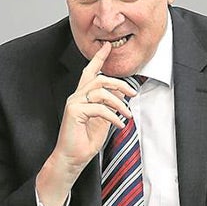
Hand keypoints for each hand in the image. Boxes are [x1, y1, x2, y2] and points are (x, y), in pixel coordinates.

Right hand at [36, 42, 136, 205]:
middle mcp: (76, 97)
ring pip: (101, 91)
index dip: (98, 58)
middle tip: (133, 94)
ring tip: (127, 114)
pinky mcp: (74, 112)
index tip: (107, 46)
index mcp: (82, 97)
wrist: (72, 159)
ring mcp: (74, 103)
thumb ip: (109, 106)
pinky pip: (99, 108)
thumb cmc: (85, 142)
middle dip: (120, 84)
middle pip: (100, 79)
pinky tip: (119, 124)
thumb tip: (121, 95)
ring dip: (119, 102)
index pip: (90, 72)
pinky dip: (113, 116)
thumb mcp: (103, 120)